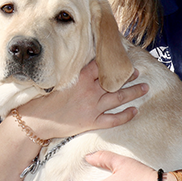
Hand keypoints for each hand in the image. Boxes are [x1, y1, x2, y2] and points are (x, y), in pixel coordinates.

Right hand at [19, 62, 147, 139]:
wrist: (36, 122)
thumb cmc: (42, 99)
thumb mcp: (56, 79)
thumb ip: (72, 72)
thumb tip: (85, 64)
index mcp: (80, 78)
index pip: (101, 65)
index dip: (112, 61)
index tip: (120, 58)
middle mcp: (90, 92)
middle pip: (114, 81)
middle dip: (128, 76)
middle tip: (137, 72)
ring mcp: (92, 108)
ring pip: (118, 98)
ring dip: (133, 92)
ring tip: (145, 87)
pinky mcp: (91, 122)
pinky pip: (113, 119)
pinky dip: (125, 115)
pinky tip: (135, 111)